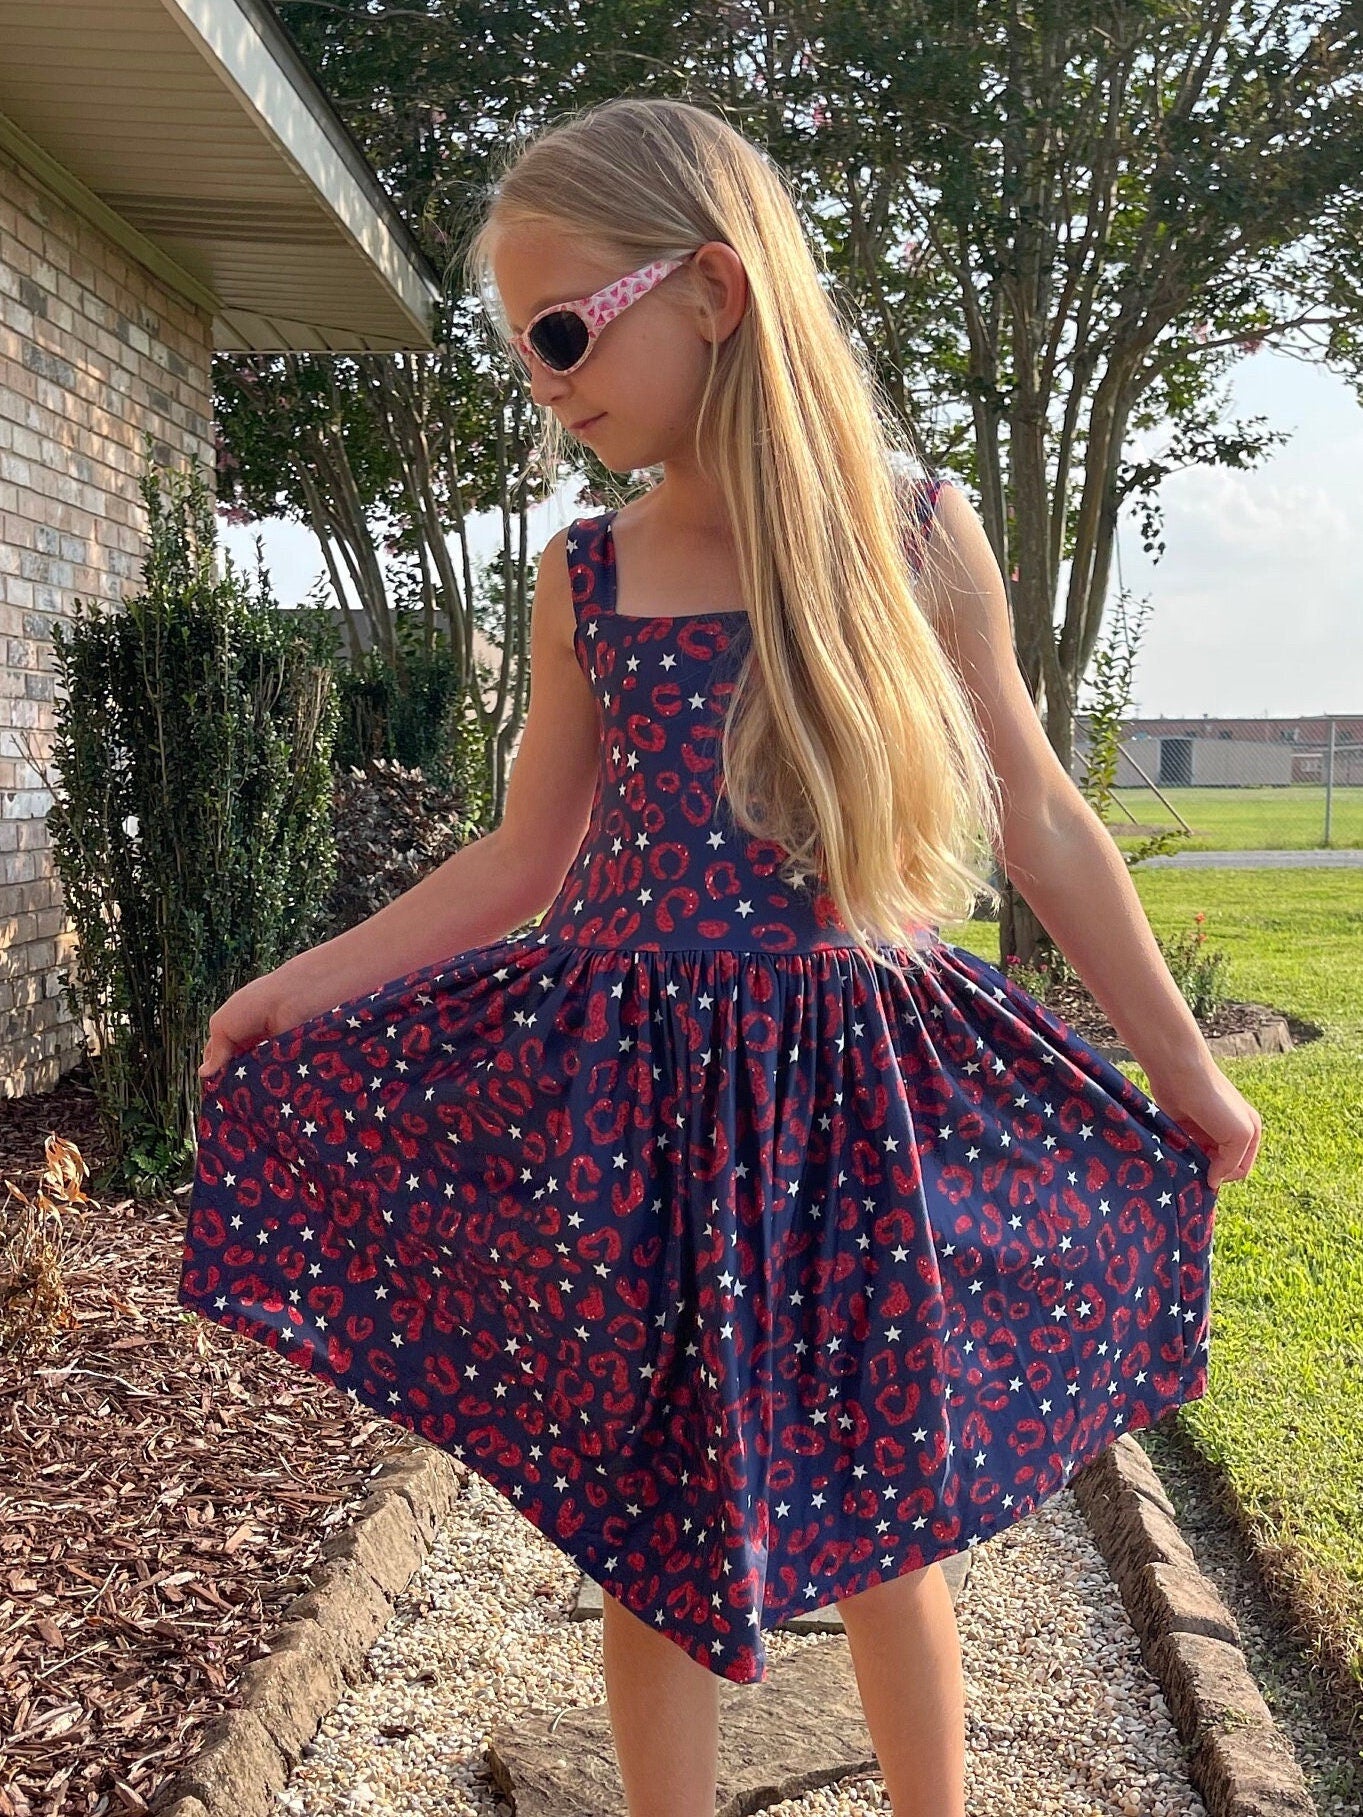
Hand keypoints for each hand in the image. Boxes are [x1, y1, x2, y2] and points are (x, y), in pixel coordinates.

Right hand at [198, 967, 325, 1085]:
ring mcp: (266, 1049)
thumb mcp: (222, 1025)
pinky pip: (268, 1074)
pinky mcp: (282, 1058)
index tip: (209, 1085)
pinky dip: (261, 1080)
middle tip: (224, 1094)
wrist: (290, 1001)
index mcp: (232, 1026)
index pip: (216, 1052)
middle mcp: (249, 1038)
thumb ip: (215, 1051)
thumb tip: (203, 1074)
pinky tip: (256, 1090)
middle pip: (234, 1065)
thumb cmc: (252, 1005)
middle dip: (228, 1077)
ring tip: (239, 1093)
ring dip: (244, 1081)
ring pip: (250, 1073)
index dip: (211, 1067)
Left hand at [1145, 1060, 1261, 1189]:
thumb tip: (1213, 1182)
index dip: (1226, 1175)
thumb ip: (1232, 1163)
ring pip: (1202, 1161)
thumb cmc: (1215, 1102)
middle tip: (1193, 1168)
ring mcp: (1207, 1131)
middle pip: (1221, 1166)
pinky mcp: (1186, 1128)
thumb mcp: (1239, 1135)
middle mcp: (1230, 1133)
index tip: (1208, 1173)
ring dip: (1193, 1164)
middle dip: (1209, 1170)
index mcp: (1250, 1133)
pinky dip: (1182, 1156)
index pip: (1241, 1169)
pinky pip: (1186, 1152)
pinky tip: (1174, 1153)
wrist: (1180, 1075)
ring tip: (1182, 1159)